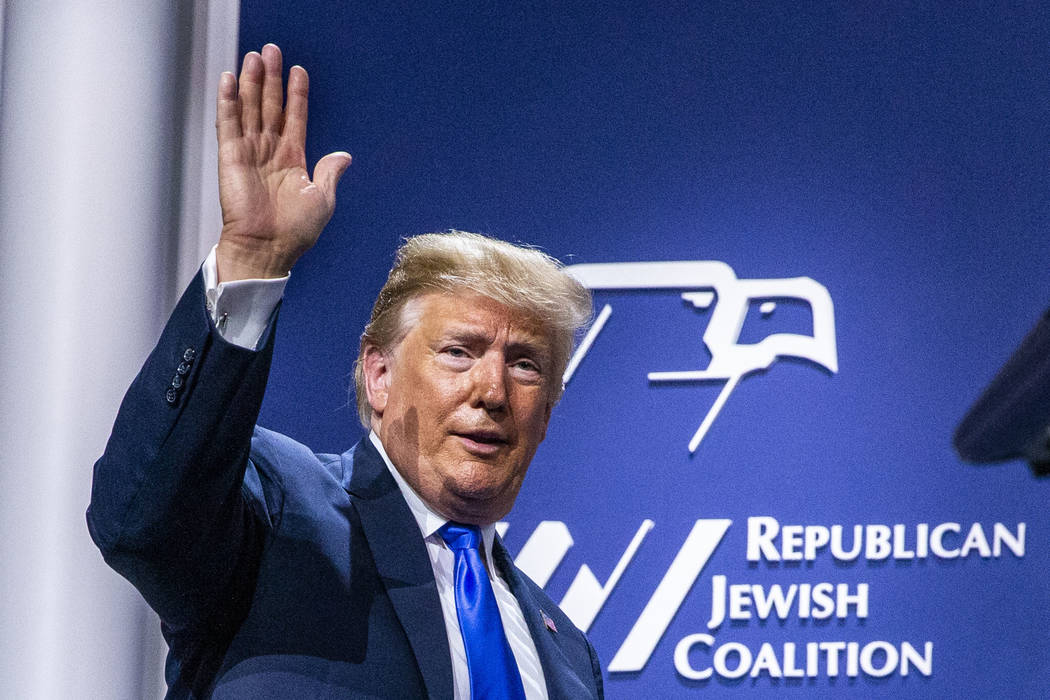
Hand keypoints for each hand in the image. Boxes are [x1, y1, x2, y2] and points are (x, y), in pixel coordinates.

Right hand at [215, 44, 350, 280]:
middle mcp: (270, 152)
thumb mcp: (322, 198)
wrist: (269, 249)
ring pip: (251, 109)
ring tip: (255, 56)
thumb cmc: (295, 232)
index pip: (294, 118)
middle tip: (271, 51)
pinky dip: (229, 101)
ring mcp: (250, 153)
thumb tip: (344, 155)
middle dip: (272, 78)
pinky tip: (230, 79)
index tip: (299, 71)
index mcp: (293, 160)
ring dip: (252, 82)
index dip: (297, 94)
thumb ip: (330, 173)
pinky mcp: (231, 157)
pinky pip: (229, 124)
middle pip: (270, 106)